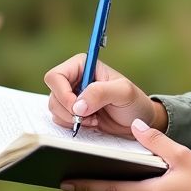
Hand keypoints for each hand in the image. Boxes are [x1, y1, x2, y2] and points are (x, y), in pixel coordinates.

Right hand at [44, 54, 166, 136]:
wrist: (138, 122)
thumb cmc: (134, 102)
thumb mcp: (123, 93)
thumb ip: (101, 93)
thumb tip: (77, 105)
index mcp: (82, 65)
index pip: (56, 76)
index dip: (62, 93)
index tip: (77, 108)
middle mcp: (74, 79)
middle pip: (53, 95)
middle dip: (68, 110)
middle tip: (89, 116)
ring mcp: (71, 96)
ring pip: (54, 109)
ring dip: (72, 119)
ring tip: (94, 119)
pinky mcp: (72, 112)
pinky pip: (59, 120)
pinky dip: (73, 125)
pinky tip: (91, 123)